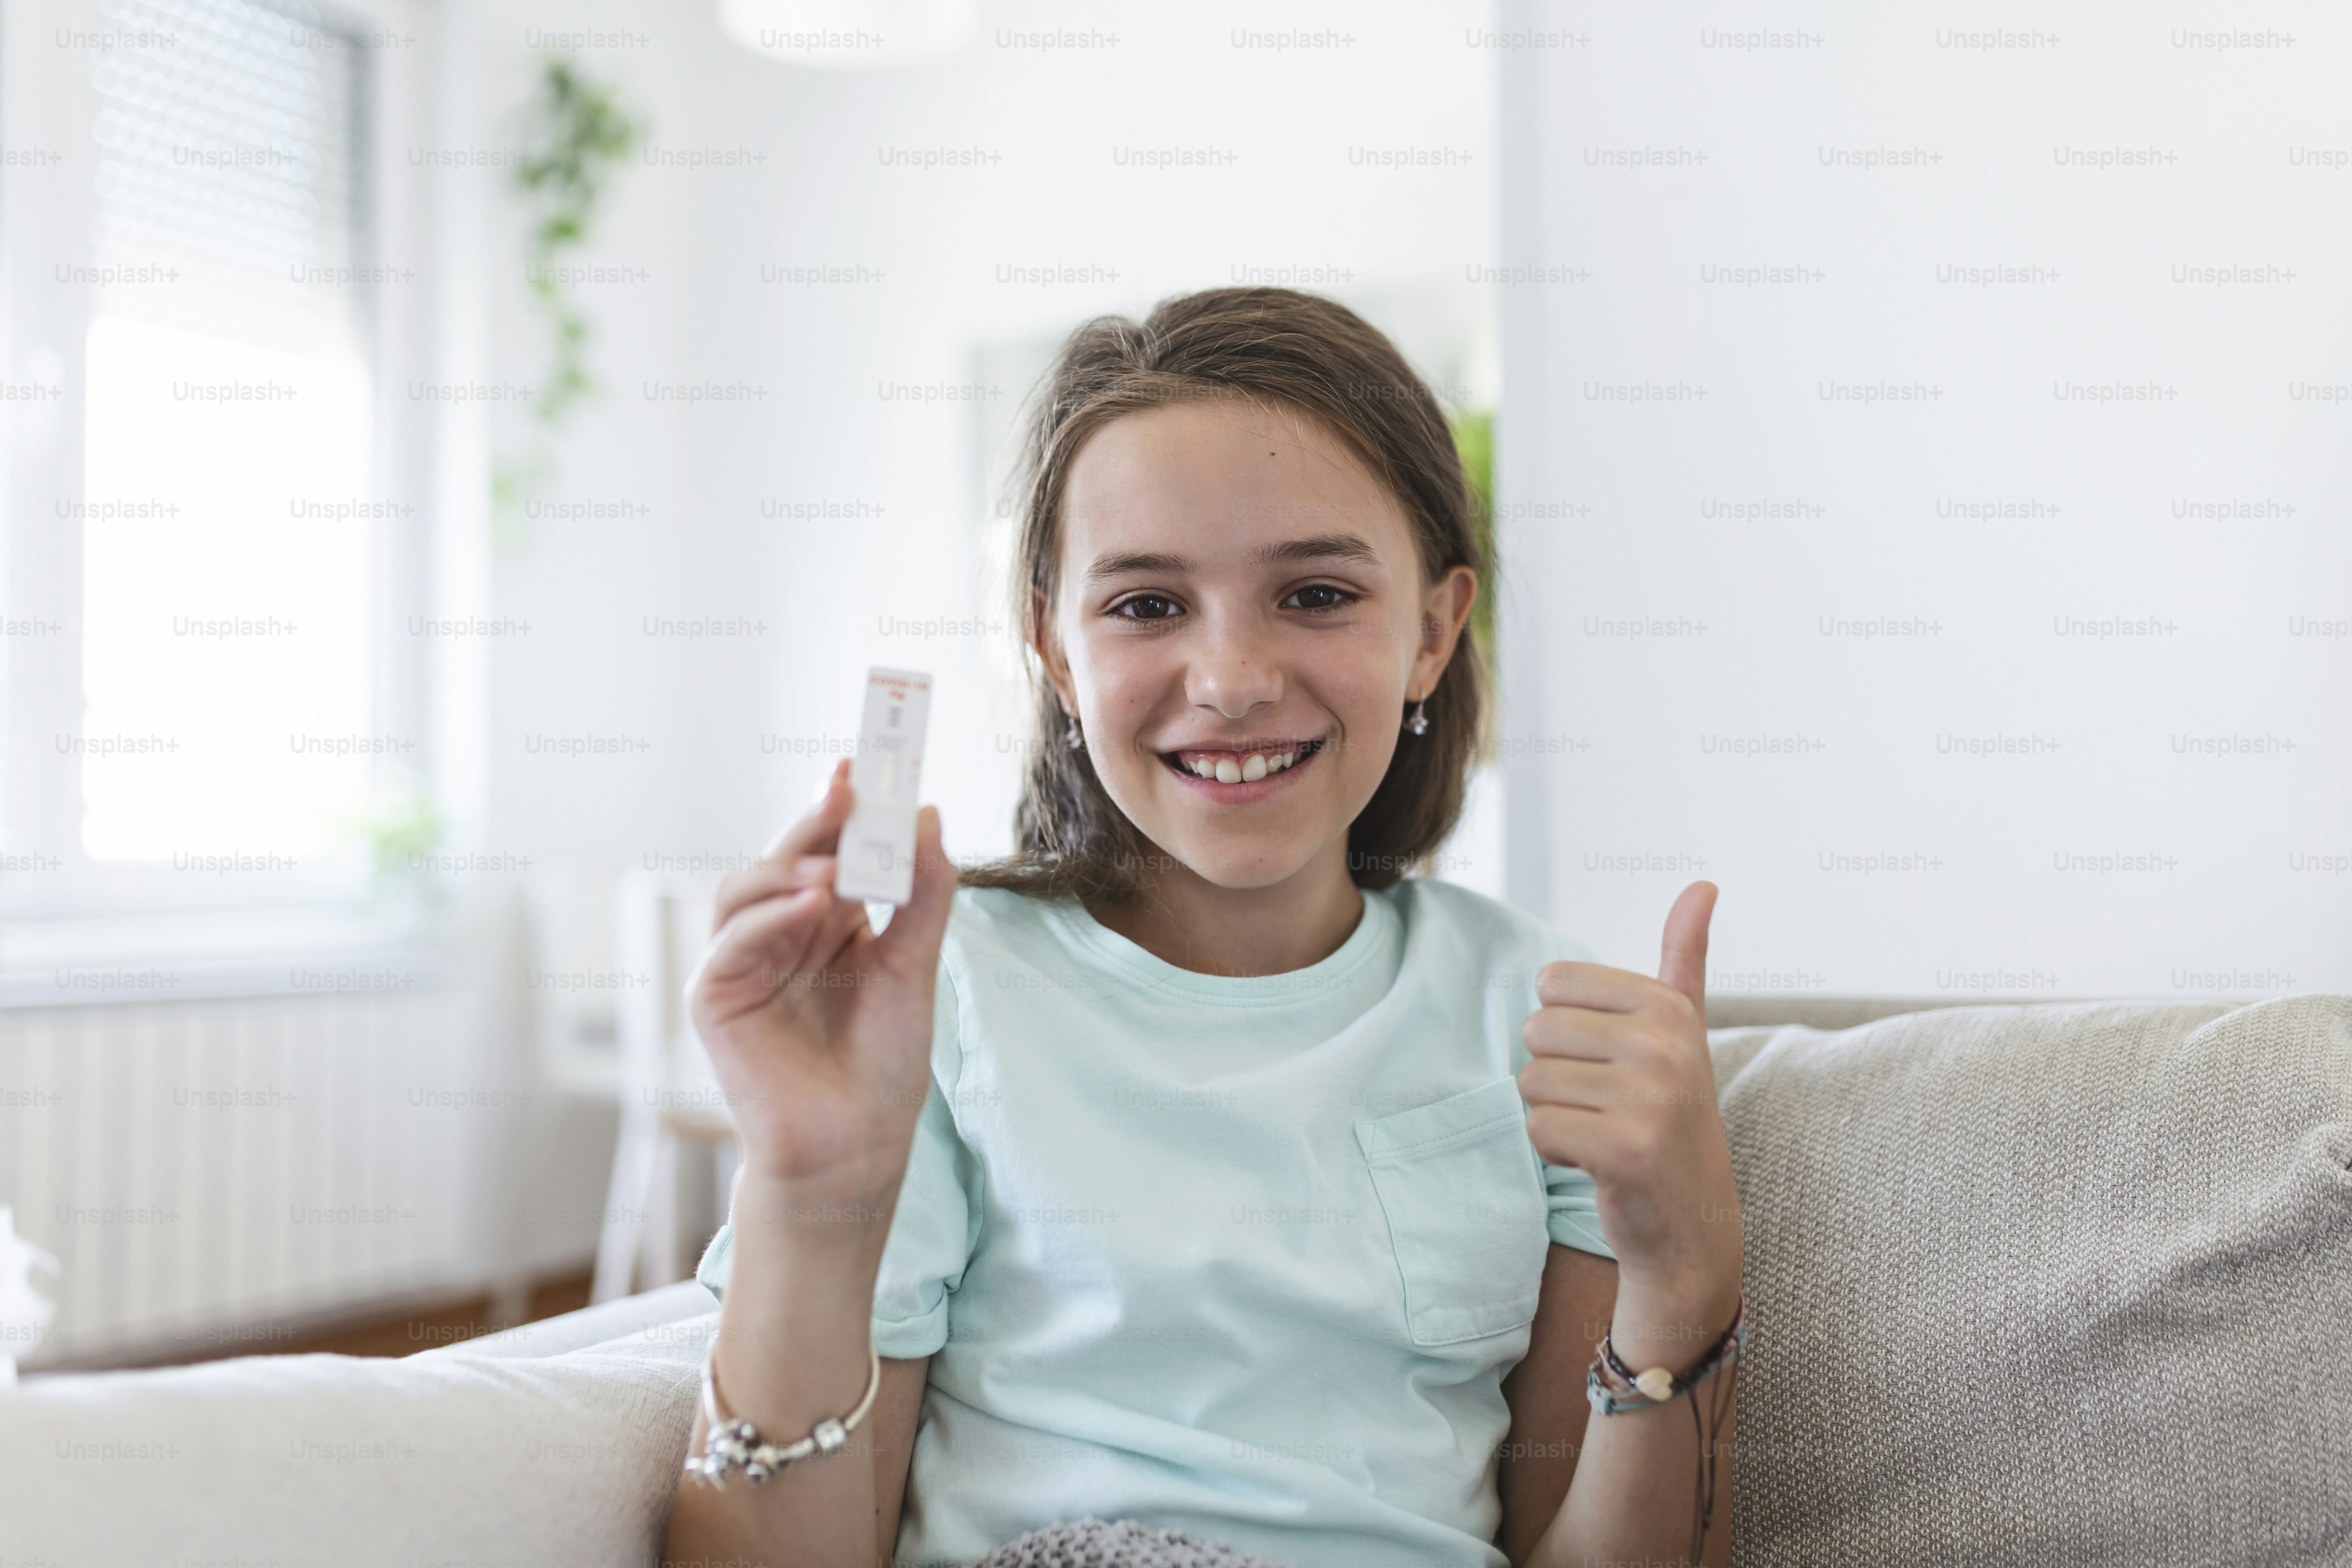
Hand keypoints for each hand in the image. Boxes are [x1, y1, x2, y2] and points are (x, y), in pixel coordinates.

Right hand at [688, 758, 958, 1194]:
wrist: (856, 1145)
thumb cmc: (882, 1062)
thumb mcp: (914, 965)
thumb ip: (922, 894)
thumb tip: (930, 817)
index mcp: (826, 919)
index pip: (829, 846)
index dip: (845, 804)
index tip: (871, 759)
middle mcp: (780, 931)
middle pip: (785, 853)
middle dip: (817, 817)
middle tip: (851, 784)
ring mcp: (743, 961)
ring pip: (747, 885)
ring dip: (790, 862)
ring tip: (837, 862)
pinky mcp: (716, 997)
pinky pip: (732, 940)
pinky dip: (770, 915)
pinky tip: (814, 903)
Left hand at [1517, 882, 1743, 1362]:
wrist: (1691, 1225)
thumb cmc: (1671, 1118)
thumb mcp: (1683, 1031)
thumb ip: (1685, 957)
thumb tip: (1702, 884)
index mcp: (1668, 1006)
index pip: (1552, 983)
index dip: (1566, 1030)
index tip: (1611, 1063)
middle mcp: (1665, 1044)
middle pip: (1536, 1031)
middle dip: (1556, 1074)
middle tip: (1606, 1105)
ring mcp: (1651, 1097)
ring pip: (1532, 1082)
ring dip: (1555, 1114)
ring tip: (1604, 1132)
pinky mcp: (1627, 1149)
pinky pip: (1538, 1128)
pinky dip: (1556, 1151)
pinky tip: (1599, 1162)